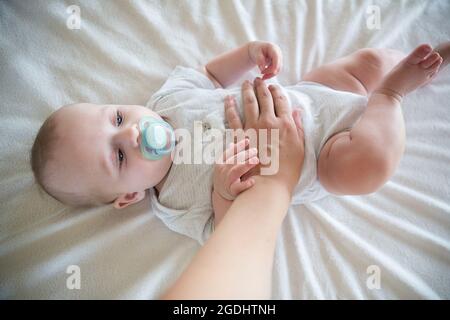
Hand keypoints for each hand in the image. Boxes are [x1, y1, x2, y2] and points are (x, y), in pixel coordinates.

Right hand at [213, 138, 258, 200]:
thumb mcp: (226, 163)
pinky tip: (252, 180)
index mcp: (221, 162)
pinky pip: (237, 187)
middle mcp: (222, 170)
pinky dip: (244, 184)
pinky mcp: (231, 190)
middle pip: (233, 160)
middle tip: (255, 151)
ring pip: (235, 172)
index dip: (238, 146)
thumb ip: (232, 153)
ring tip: (256, 160)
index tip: (248, 141)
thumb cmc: (227, 175)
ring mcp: (226, 180)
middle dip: (245, 155)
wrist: (221, 194)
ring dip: (245, 165)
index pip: (229, 152)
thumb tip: (239, 140)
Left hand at [224, 78, 304, 193]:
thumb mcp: (300, 148)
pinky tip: (228, 98)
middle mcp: (269, 122)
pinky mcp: (240, 136)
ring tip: (246, 82)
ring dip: (247, 90)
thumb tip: (297, 111)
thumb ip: (298, 128)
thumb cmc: (288, 170)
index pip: (281, 100)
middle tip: (258, 79)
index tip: (274, 85)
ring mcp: (253, 128)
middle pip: (265, 98)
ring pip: (249, 102)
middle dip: (262, 86)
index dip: (277, 90)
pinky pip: (233, 117)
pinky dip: (229, 106)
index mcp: (286, 124)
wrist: (269, 184)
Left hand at [248, 41, 282, 79]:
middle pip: (278, 65)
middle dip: (270, 72)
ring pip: (278, 69)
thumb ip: (259, 59)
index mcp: (273, 48)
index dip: (275, 65)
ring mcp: (279, 58)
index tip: (272, 72)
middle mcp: (278, 52)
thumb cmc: (255, 50)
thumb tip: (263, 68)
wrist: (256, 50)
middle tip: (262, 76)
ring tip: (262, 77)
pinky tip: (264, 76)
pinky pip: (276, 71)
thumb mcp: (255, 53)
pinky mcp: (278, 63)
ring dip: (270, 74)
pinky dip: (270, 74)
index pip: (276, 57)